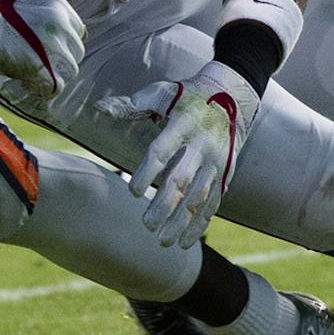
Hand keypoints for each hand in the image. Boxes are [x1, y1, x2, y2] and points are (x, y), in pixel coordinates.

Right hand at [0, 0, 84, 100]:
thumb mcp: (27, 4)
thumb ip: (47, 16)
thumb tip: (59, 38)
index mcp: (57, 5)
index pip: (79, 31)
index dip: (66, 43)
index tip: (52, 50)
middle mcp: (59, 23)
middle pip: (76, 52)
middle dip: (60, 60)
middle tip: (40, 64)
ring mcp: (52, 46)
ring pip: (70, 70)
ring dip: (53, 75)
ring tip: (33, 75)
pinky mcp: (41, 67)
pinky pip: (56, 86)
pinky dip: (44, 89)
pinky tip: (28, 84)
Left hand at [98, 60, 261, 247]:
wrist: (233, 97)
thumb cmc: (187, 98)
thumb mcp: (162, 93)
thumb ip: (132, 104)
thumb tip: (100, 109)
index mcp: (183, 124)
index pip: (163, 150)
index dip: (148, 171)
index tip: (133, 192)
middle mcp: (202, 144)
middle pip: (182, 179)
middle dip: (165, 205)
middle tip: (147, 226)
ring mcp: (217, 162)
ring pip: (199, 196)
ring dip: (182, 221)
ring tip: (163, 241)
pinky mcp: (225, 174)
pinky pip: (213, 202)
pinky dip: (200, 224)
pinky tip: (185, 242)